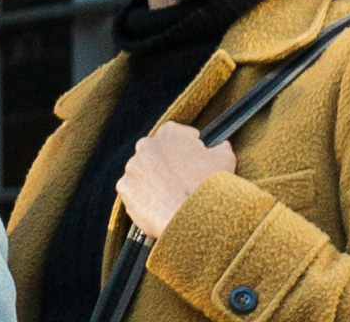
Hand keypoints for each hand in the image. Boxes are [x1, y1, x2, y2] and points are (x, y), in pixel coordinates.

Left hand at [116, 122, 238, 237]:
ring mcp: (132, 167)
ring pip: (143, 171)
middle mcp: (145, 146)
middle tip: (182, 178)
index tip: (192, 151)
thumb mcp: (224, 160)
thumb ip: (221, 148)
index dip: (185, 142)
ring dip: (153, 179)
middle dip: (167, 162)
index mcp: (168, 134)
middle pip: (156, 152)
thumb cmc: (209, 186)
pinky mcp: (124, 188)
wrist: (191, 217)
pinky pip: (133, 190)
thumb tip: (222, 145)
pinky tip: (159, 204)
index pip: (174, 132)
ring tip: (171, 195)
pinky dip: (144, 195)